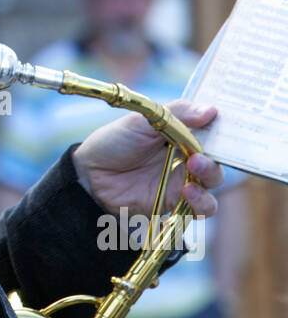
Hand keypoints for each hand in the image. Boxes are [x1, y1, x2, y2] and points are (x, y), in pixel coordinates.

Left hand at [71, 100, 222, 218]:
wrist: (91, 174)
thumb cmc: (115, 142)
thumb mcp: (143, 120)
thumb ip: (178, 113)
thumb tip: (212, 110)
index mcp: (183, 132)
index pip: (213, 129)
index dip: (224, 129)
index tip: (226, 126)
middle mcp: (188, 155)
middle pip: (218, 156)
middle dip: (214, 155)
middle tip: (198, 154)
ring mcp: (183, 179)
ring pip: (214, 181)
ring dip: (211, 175)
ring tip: (193, 167)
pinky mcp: (176, 202)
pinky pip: (202, 207)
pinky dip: (202, 201)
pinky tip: (187, 191)